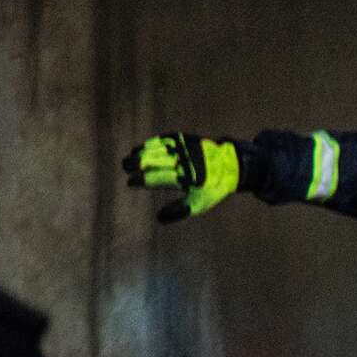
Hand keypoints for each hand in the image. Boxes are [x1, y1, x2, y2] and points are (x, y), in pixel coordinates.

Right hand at [123, 134, 241, 222]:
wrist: (230, 166)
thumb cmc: (210, 189)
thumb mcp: (198, 203)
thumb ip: (179, 211)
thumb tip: (159, 217)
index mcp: (187, 179)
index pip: (157, 178)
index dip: (141, 180)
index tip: (130, 182)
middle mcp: (184, 162)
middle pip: (153, 160)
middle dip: (136, 163)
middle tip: (126, 167)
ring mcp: (184, 148)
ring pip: (156, 149)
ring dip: (140, 153)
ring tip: (129, 160)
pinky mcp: (185, 139)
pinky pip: (164, 140)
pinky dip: (150, 144)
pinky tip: (140, 149)